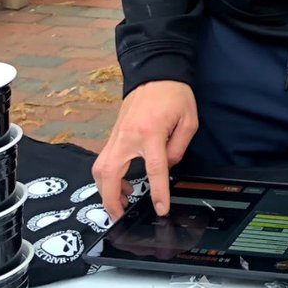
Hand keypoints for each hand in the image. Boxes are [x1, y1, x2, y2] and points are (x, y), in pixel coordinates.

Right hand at [93, 80, 197, 222]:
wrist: (155, 71)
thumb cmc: (174, 94)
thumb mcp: (188, 121)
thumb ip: (178, 148)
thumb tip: (166, 168)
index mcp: (150, 132)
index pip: (154, 169)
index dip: (158, 192)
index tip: (160, 209)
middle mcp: (128, 135)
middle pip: (110, 173)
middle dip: (110, 199)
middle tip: (120, 216)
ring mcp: (117, 133)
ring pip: (100, 167)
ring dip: (105, 189)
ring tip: (120, 201)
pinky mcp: (114, 132)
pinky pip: (104, 159)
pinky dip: (107, 176)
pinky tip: (121, 182)